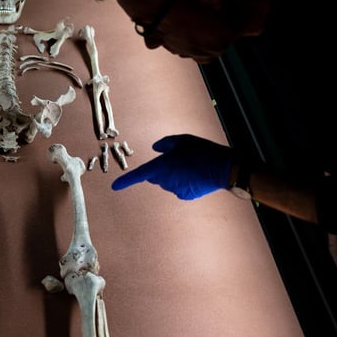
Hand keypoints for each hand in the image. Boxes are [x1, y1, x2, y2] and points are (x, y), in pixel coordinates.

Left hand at [111, 134, 233, 199]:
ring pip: (168, 182)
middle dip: (161, 170)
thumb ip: (165, 143)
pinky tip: (196, 177)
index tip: (114, 186)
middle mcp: (164, 180)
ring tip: (191, 166)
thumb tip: (155, 148)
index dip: (125, 181)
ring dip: (174, 176)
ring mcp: (174, 190)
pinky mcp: (185, 196)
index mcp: (160, 166)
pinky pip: (179, 189)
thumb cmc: (200, 150)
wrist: (222, 167)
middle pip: (155, 176)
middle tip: (179, 160)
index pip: (138, 175)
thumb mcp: (182, 140)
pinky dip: (184, 183)